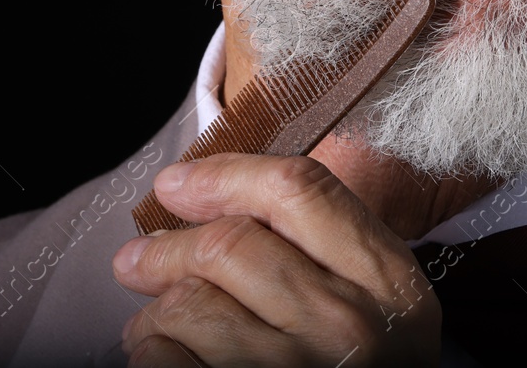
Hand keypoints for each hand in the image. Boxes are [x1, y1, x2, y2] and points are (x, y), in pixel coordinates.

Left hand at [113, 153, 441, 366]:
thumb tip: (206, 196)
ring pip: (187, 306)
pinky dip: (150, 358)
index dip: (225, 177)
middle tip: (137, 260)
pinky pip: (163, 364)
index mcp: (389, 283)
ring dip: (154, 313)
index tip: (177, 184)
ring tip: (157, 327)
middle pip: (228, 245)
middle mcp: (350, 327)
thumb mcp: (373, 305)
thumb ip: (321, 246)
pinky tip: (165, 362)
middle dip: (166, 249)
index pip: (299, 192)